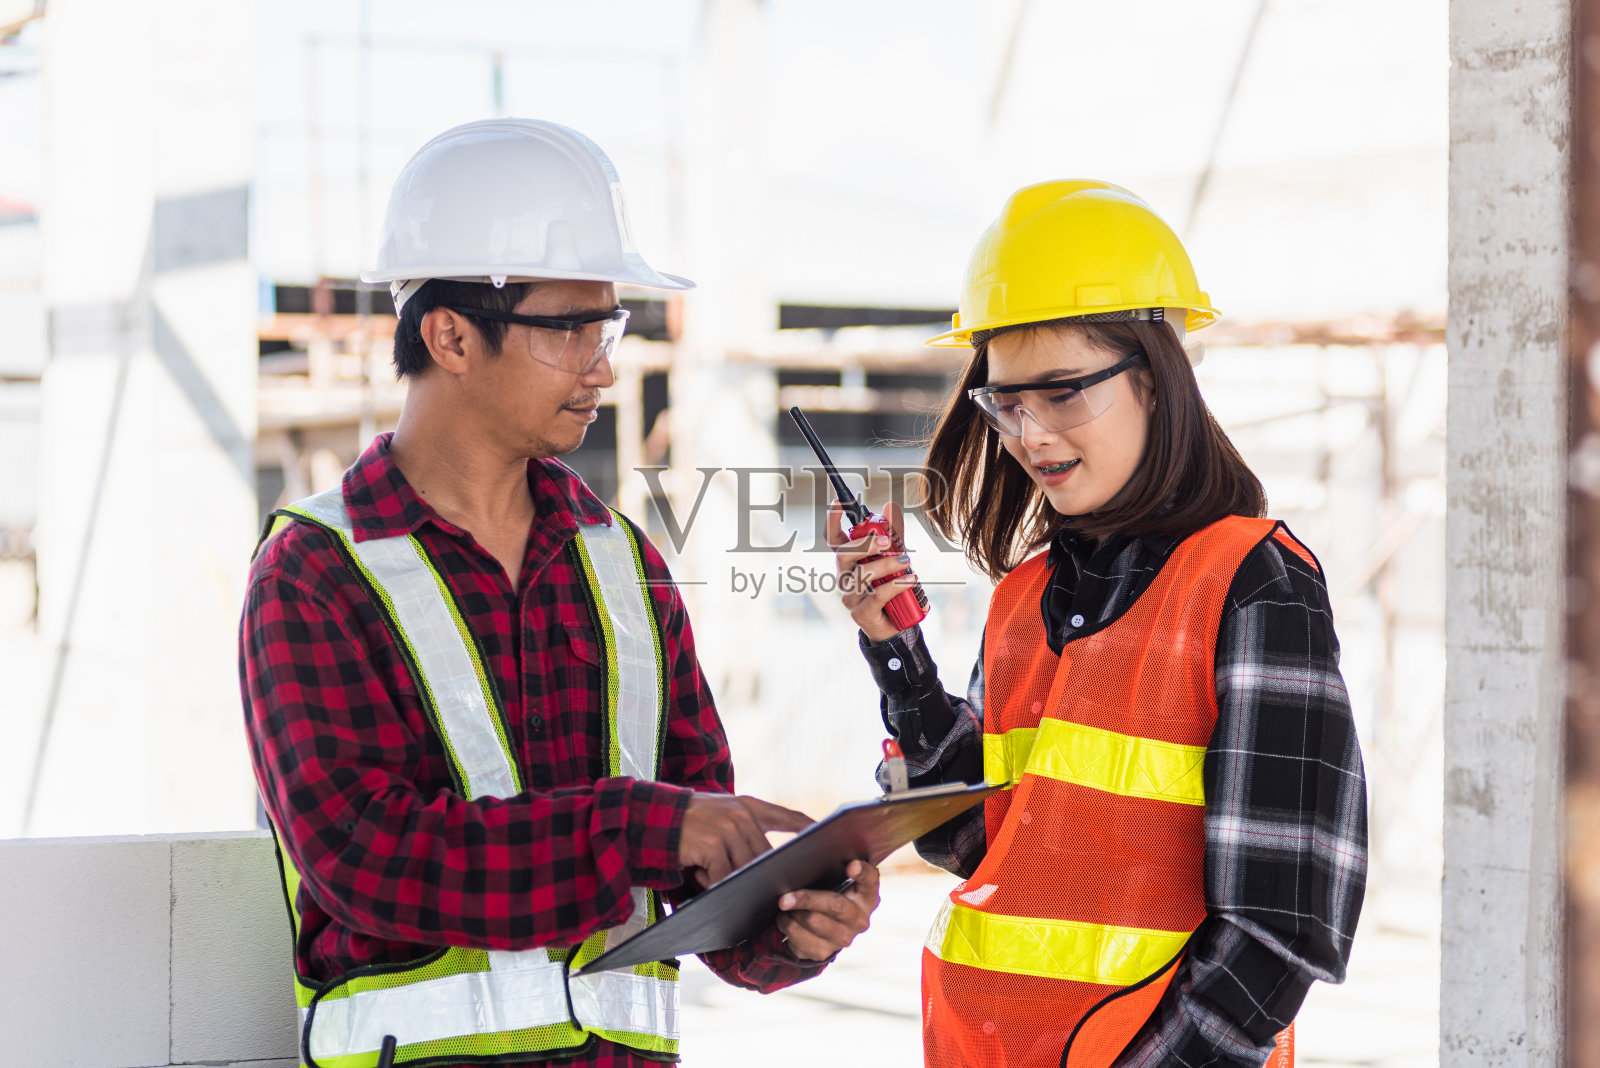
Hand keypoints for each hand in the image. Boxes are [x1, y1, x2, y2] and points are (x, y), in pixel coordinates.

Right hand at [679, 793, 813, 888]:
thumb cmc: (689, 822)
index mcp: (748, 806)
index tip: (824, 835)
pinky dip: (713, 881)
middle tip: (757, 887)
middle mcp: (741, 814)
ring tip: (707, 873)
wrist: (655, 818)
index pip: (785, 816)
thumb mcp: (721, 815)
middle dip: (761, 874)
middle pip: (765, 855)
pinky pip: (723, 876)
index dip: (806, 827)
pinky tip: (699, 873)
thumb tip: (765, 863)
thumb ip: (744, 830)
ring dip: (729, 878)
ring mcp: (728, 828)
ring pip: (745, 868)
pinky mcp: (713, 843)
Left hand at [776, 859, 880, 959]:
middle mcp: (860, 920)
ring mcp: (844, 938)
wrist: (823, 929)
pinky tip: (786, 918)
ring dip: (793, 912)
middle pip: (835, 905)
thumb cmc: (829, 894)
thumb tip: (799, 859)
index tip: (850, 866)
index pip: (870, 880)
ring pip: (813, 921)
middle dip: (807, 899)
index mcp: (867, 896)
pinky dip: (787, 924)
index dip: (862, 872)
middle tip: (784, 898)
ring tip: (785, 904)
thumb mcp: (836, 880)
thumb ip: (830, 868)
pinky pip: (799, 936)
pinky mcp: (825, 952)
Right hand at [826, 501, 920, 644]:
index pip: (834, 538)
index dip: (832, 519)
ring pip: (862, 574)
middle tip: (886, 541)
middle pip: (843, 554)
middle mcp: (844, 577)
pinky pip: (877, 595)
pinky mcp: (860, 613)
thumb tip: (889, 506)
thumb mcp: (894, 557)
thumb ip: (892, 534)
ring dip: (887, 565)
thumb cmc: (891, 588)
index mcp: (848, 561)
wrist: (896, 626)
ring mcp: (850, 596)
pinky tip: (911, 579)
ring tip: (907, 562)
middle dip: (864, 544)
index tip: (838, 501)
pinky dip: (896, 585)